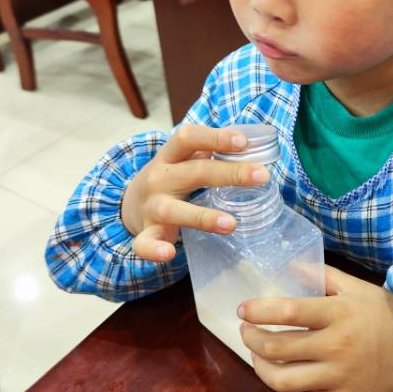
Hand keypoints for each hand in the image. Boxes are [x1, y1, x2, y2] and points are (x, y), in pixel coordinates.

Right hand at [120, 125, 268, 261]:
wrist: (130, 202)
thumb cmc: (171, 177)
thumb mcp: (185, 160)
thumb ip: (213, 152)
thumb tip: (256, 145)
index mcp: (170, 156)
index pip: (189, 138)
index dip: (215, 137)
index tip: (244, 142)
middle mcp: (159, 178)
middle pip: (194, 172)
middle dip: (230, 173)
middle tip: (262, 176)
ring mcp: (151, 206)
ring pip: (173, 210)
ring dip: (203, 217)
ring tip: (231, 224)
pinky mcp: (146, 232)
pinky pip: (145, 243)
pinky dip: (154, 250)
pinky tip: (169, 254)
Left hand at [238, 265, 392, 391]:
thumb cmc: (385, 314)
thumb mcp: (356, 287)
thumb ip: (321, 275)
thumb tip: (290, 266)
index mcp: (338, 314)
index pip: (287, 311)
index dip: (258, 310)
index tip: (243, 310)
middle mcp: (336, 346)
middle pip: (277, 347)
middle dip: (251, 339)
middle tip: (246, 331)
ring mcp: (340, 377)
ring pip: (282, 380)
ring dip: (260, 368)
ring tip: (257, 357)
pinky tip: (283, 384)